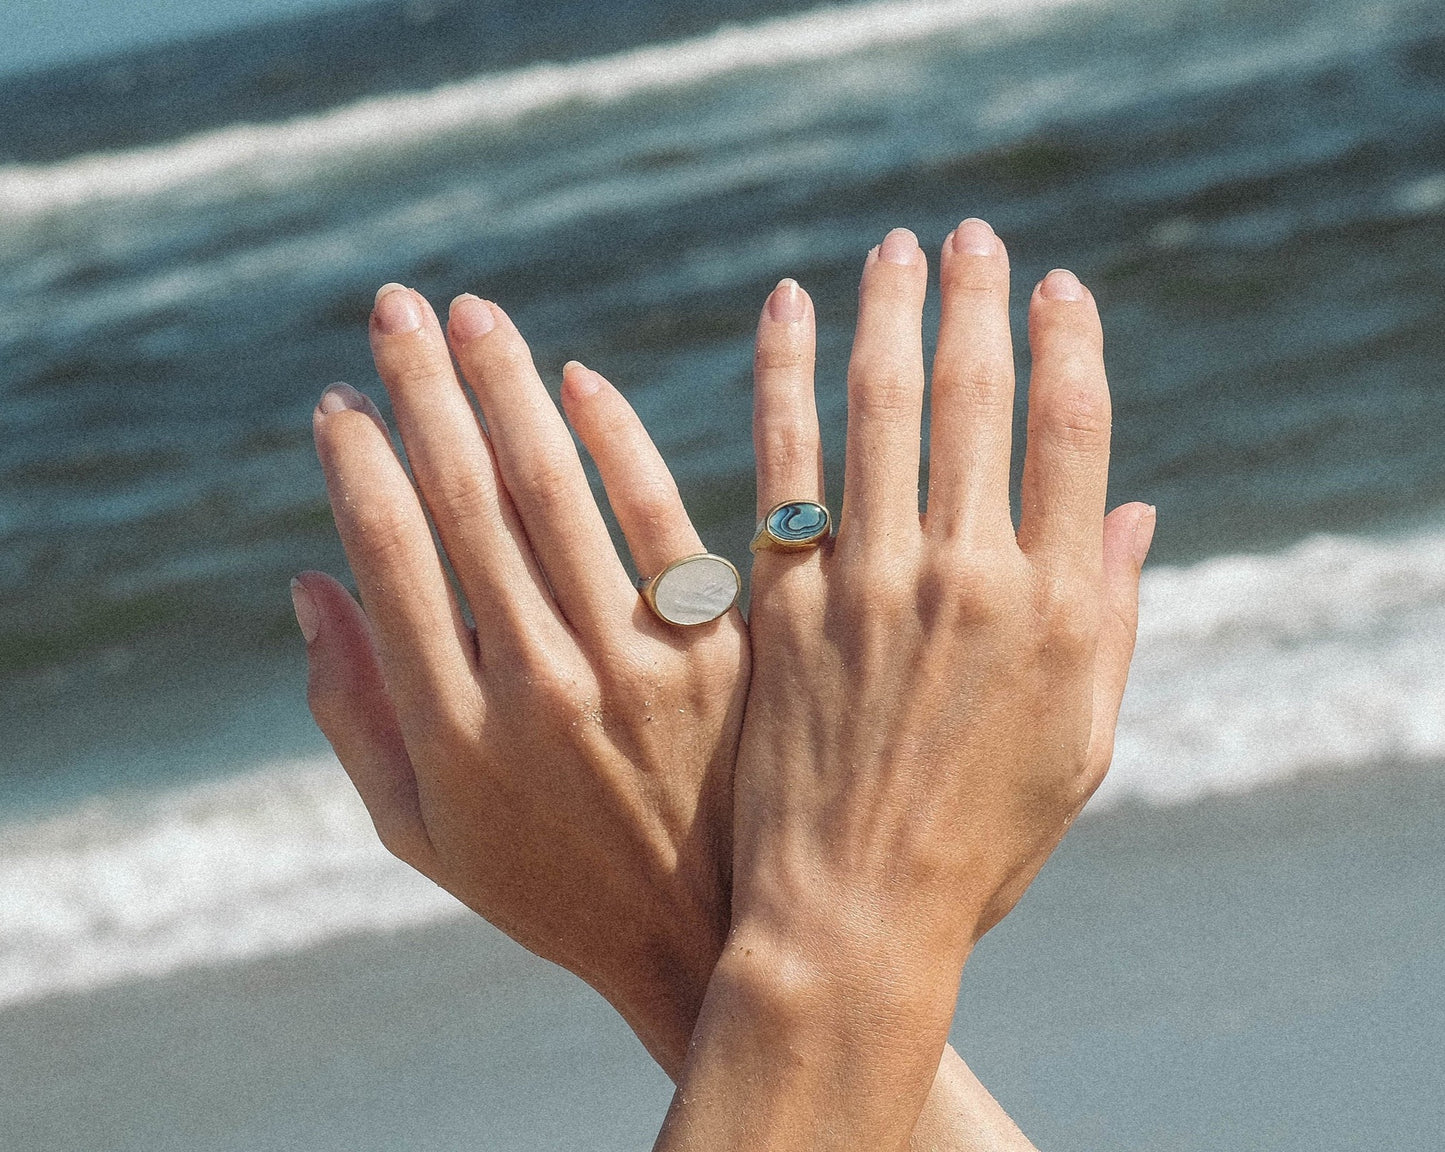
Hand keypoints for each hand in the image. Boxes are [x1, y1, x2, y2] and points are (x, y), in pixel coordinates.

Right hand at [294, 285, 746, 1073]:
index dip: (357, 466)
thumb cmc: (551, 884)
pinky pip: (662, 519)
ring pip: (555, 491)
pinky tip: (577, 379)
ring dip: (505, 388)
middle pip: (464, 501)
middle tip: (394, 305)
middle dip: (421, 392)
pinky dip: (617, 441)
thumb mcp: (425, 833)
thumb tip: (305, 582)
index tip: (341, 399)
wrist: (707, 939)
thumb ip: (354, 713)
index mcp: (456, 731)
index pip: (390, 558)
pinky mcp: (718, 650)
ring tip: (469, 313)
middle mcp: (538, 684)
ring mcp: (635, 663)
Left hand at [659, 222, 1152, 1147]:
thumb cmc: (978, 842)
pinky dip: (780, 377)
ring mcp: (865, 583)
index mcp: (1054, 608)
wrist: (851, 914)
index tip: (1056, 287)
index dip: (1067, 347)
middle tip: (966, 235)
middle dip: (975, 304)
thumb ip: (1110, 618)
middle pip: (976, 400)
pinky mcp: (780, 601)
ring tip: (888, 250)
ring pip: (878, 410)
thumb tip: (1137, 509)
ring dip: (886, 316)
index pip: (1069, 436)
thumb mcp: (1079, 744)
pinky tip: (782, 313)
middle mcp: (964, 576)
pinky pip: (777, 461)